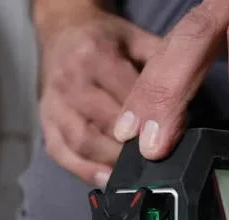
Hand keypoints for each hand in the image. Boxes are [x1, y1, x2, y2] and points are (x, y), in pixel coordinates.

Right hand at [37, 3, 159, 186]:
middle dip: (132, 148)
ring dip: (110, 162)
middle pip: (105, 125)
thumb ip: (160, 70)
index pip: (128, 99)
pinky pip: (62, 154)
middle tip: (156, 160)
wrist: (63, 31)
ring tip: (134, 174)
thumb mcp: (138, 41)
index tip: (170, 139)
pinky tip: (106, 179)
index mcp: (94, 56)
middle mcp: (70, 81)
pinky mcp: (46, 121)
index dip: (151, 122)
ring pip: (83, 143)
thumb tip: (183, 108)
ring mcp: (53, 104)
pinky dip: (85, 171)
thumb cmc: (105, 41)